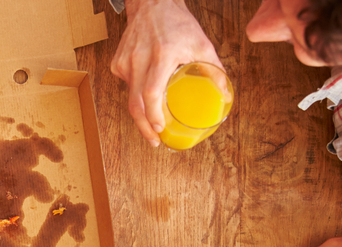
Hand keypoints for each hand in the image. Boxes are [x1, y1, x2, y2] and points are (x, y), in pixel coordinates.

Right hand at [111, 0, 221, 146]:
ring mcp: (125, 62)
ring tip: (152, 124)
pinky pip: (127, 86)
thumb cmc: (176, 23)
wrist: (152, 4)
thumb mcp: (201, 43)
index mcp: (162, 55)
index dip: (154, 115)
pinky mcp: (117, 63)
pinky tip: (146, 90)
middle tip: (155, 140)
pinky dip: (137, 94)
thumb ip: (214, 69)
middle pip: (135, 104)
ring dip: (142, 113)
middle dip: (144, 127)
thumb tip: (224, 96)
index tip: (160, 128)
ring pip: (130, 97)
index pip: (151, 92)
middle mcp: (139, 59)